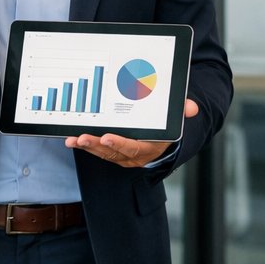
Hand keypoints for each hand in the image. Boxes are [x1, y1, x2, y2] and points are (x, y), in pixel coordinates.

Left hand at [66, 99, 199, 167]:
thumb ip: (182, 110)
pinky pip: (99, 151)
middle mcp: (136, 155)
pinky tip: (73, 139)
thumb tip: (191, 108)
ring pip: (104, 153)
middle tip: (82, 138)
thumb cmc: (167, 125)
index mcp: (152, 147)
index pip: (135, 147)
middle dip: (96, 145)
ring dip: (88, 146)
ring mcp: (124, 155)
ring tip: (73, 140)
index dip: (120, 144)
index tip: (107, 137)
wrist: (167, 138)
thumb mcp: (176, 116)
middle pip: (114, 152)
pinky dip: (87, 145)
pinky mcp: (115, 153)